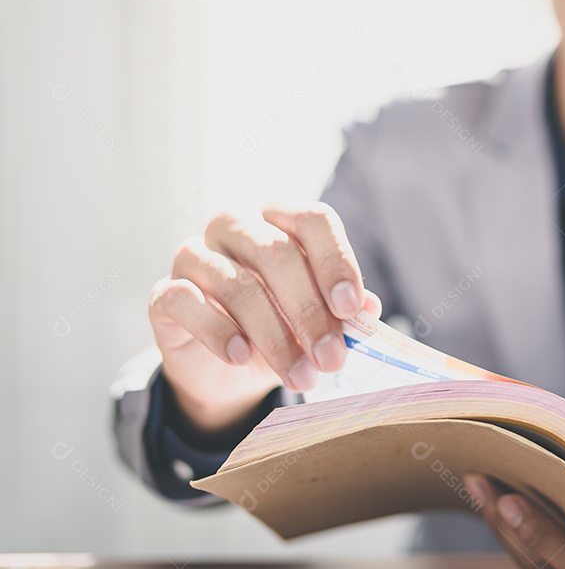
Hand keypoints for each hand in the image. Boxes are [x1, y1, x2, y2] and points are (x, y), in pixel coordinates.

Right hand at [148, 201, 380, 434]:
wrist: (228, 368)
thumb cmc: (283, 327)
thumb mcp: (319, 321)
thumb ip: (342, 311)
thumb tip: (370, 310)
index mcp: (280, 218)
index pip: (312, 220)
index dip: (335, 262)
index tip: (351, 308)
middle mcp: (235, 225)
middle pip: (276, 253)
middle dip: (310, 312)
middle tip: (332, 358)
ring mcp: (194, 255)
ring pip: (236, 284)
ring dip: (274, 337)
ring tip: (301, 375)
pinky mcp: (165, 293)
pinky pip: (187, 302)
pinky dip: (218, 331)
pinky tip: (241, 358)